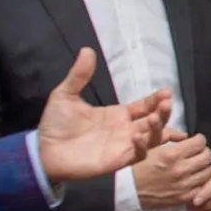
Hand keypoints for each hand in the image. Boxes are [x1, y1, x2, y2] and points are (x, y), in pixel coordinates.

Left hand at [37, 48, 170, 183]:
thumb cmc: (56, 125)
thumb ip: (79, 75)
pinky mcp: (117, 161)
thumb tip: (87, 50)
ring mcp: (123, 146)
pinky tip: (137, 136)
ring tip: (156, 117)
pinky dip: (142, 147)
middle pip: (154, 121)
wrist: (43, 150)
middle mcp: (125, 130)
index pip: (144, 106)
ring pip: (152, 138)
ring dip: (158, 129)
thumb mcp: (65, 95)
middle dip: (164, 113)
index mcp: (117, 115)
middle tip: (167, 103)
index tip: (167, 91)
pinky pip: (137, 155)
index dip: (156, 100)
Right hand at [132, 129, 210, 209]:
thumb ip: (165, 136)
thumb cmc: (137, 166)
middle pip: (207, 156)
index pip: (200, 142)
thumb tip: (183, 133)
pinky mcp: (185, 197)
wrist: (128, 191)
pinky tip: (195, 179)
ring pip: (208, 172)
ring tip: (196, 165)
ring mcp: (185, 185)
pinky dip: (201, 182)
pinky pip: (203, 187)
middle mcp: (181, 169)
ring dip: (204, 167)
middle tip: (197, 153)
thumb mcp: (149, 147)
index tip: (195, 141)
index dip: (199, 140)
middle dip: (203, 152)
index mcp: (172, 154)